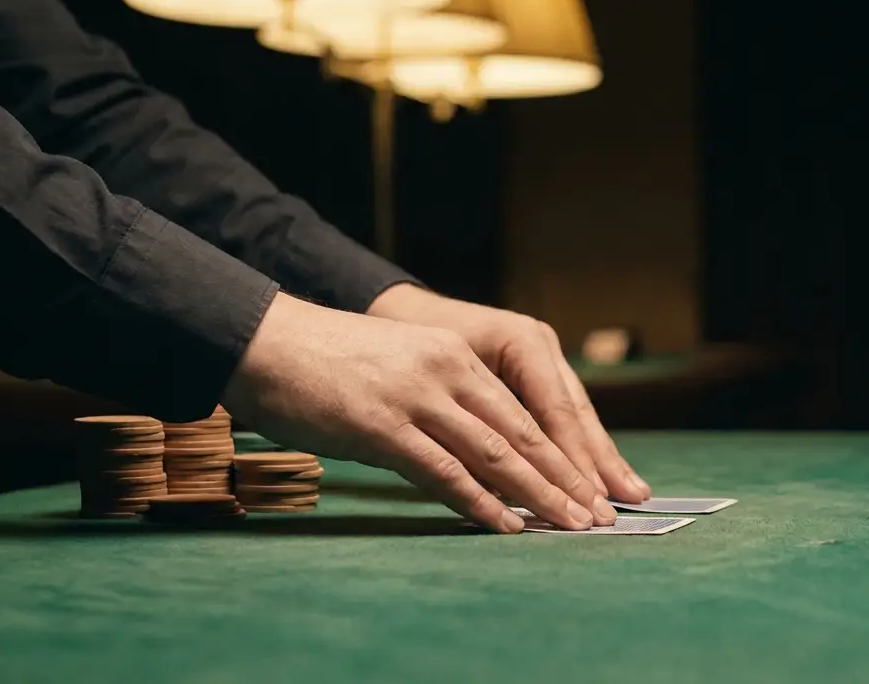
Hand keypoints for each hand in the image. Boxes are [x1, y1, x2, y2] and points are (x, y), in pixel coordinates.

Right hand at [220, 293, 618, 532]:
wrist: (269, 342)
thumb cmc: (332, 363)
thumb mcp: (405, 368)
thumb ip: (446, 402)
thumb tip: (484, 455)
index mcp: (456, 357)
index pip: (528, 409)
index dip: (567, 451)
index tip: (596, 484)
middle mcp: (447, 372)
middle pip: (524, 432)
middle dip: (568, 479)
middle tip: (599, 515)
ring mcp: (417, 397)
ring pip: (495, 453)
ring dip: (537, 495)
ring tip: (569, 525)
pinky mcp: (383, 426)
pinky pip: (443, 471)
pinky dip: (480, 503)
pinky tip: (505, 526)